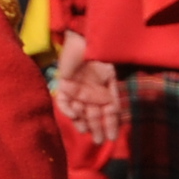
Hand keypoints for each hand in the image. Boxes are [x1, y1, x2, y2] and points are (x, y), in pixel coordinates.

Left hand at [50, 29, 123, 146]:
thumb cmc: (101, 54)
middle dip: (96, 129)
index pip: (109, 113)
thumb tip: (115, 113)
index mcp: (104, 92)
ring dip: (81, 122)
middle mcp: (90, 95)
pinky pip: (64, 103)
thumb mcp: (111, 75)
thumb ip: (112, 94)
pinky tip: (75, 113)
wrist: (84, 38)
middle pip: (93, 116)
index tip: (112, 139)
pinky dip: (68, 110)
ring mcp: (77, 92)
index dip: (110, 126)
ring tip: (85, 129)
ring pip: (79, 113)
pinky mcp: (63, 86)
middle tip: (97, 140)